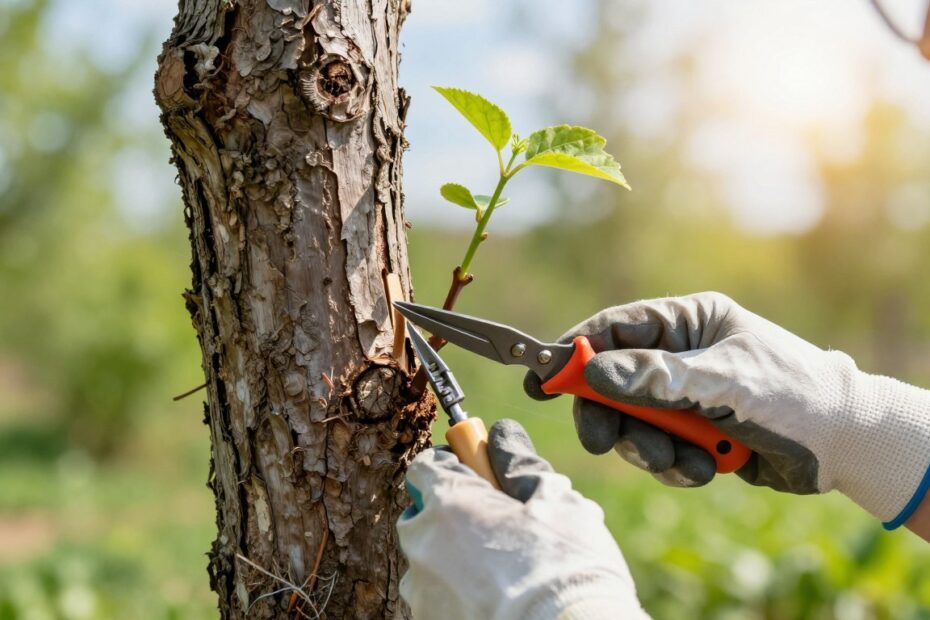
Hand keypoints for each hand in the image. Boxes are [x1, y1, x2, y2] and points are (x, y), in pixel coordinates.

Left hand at [397, 419, 647, 619]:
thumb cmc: (566, 566)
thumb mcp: (556, 500)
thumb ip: (520, 463)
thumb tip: (504, 436)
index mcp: (448, 504)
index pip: (426, 466)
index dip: (454, 463)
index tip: (479, 471)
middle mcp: (423, 547)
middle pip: (422, 516)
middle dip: (451, 514)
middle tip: (498, 523)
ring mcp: (422, 594)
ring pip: (429, 563)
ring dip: (453, 558)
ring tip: (502, 571)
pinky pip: (437, 600)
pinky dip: (458, 595)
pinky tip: (496, 599)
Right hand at [525, 292, 929, 525]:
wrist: (845, 443)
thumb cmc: (792, 392)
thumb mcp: (723, 380)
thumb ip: (657, 377)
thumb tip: (594, 372)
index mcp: (688, 322)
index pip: (615, 329)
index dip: (574, 351)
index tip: (539, 376)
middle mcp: (681, 355)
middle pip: (613, 382)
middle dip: (611, 415)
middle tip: (601, 441)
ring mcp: (685, 396)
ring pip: (632, 423)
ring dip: (650, 448)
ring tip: (683, 460)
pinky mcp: (693, 433)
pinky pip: (658, 451)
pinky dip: (675, 465)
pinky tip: (707, 467)